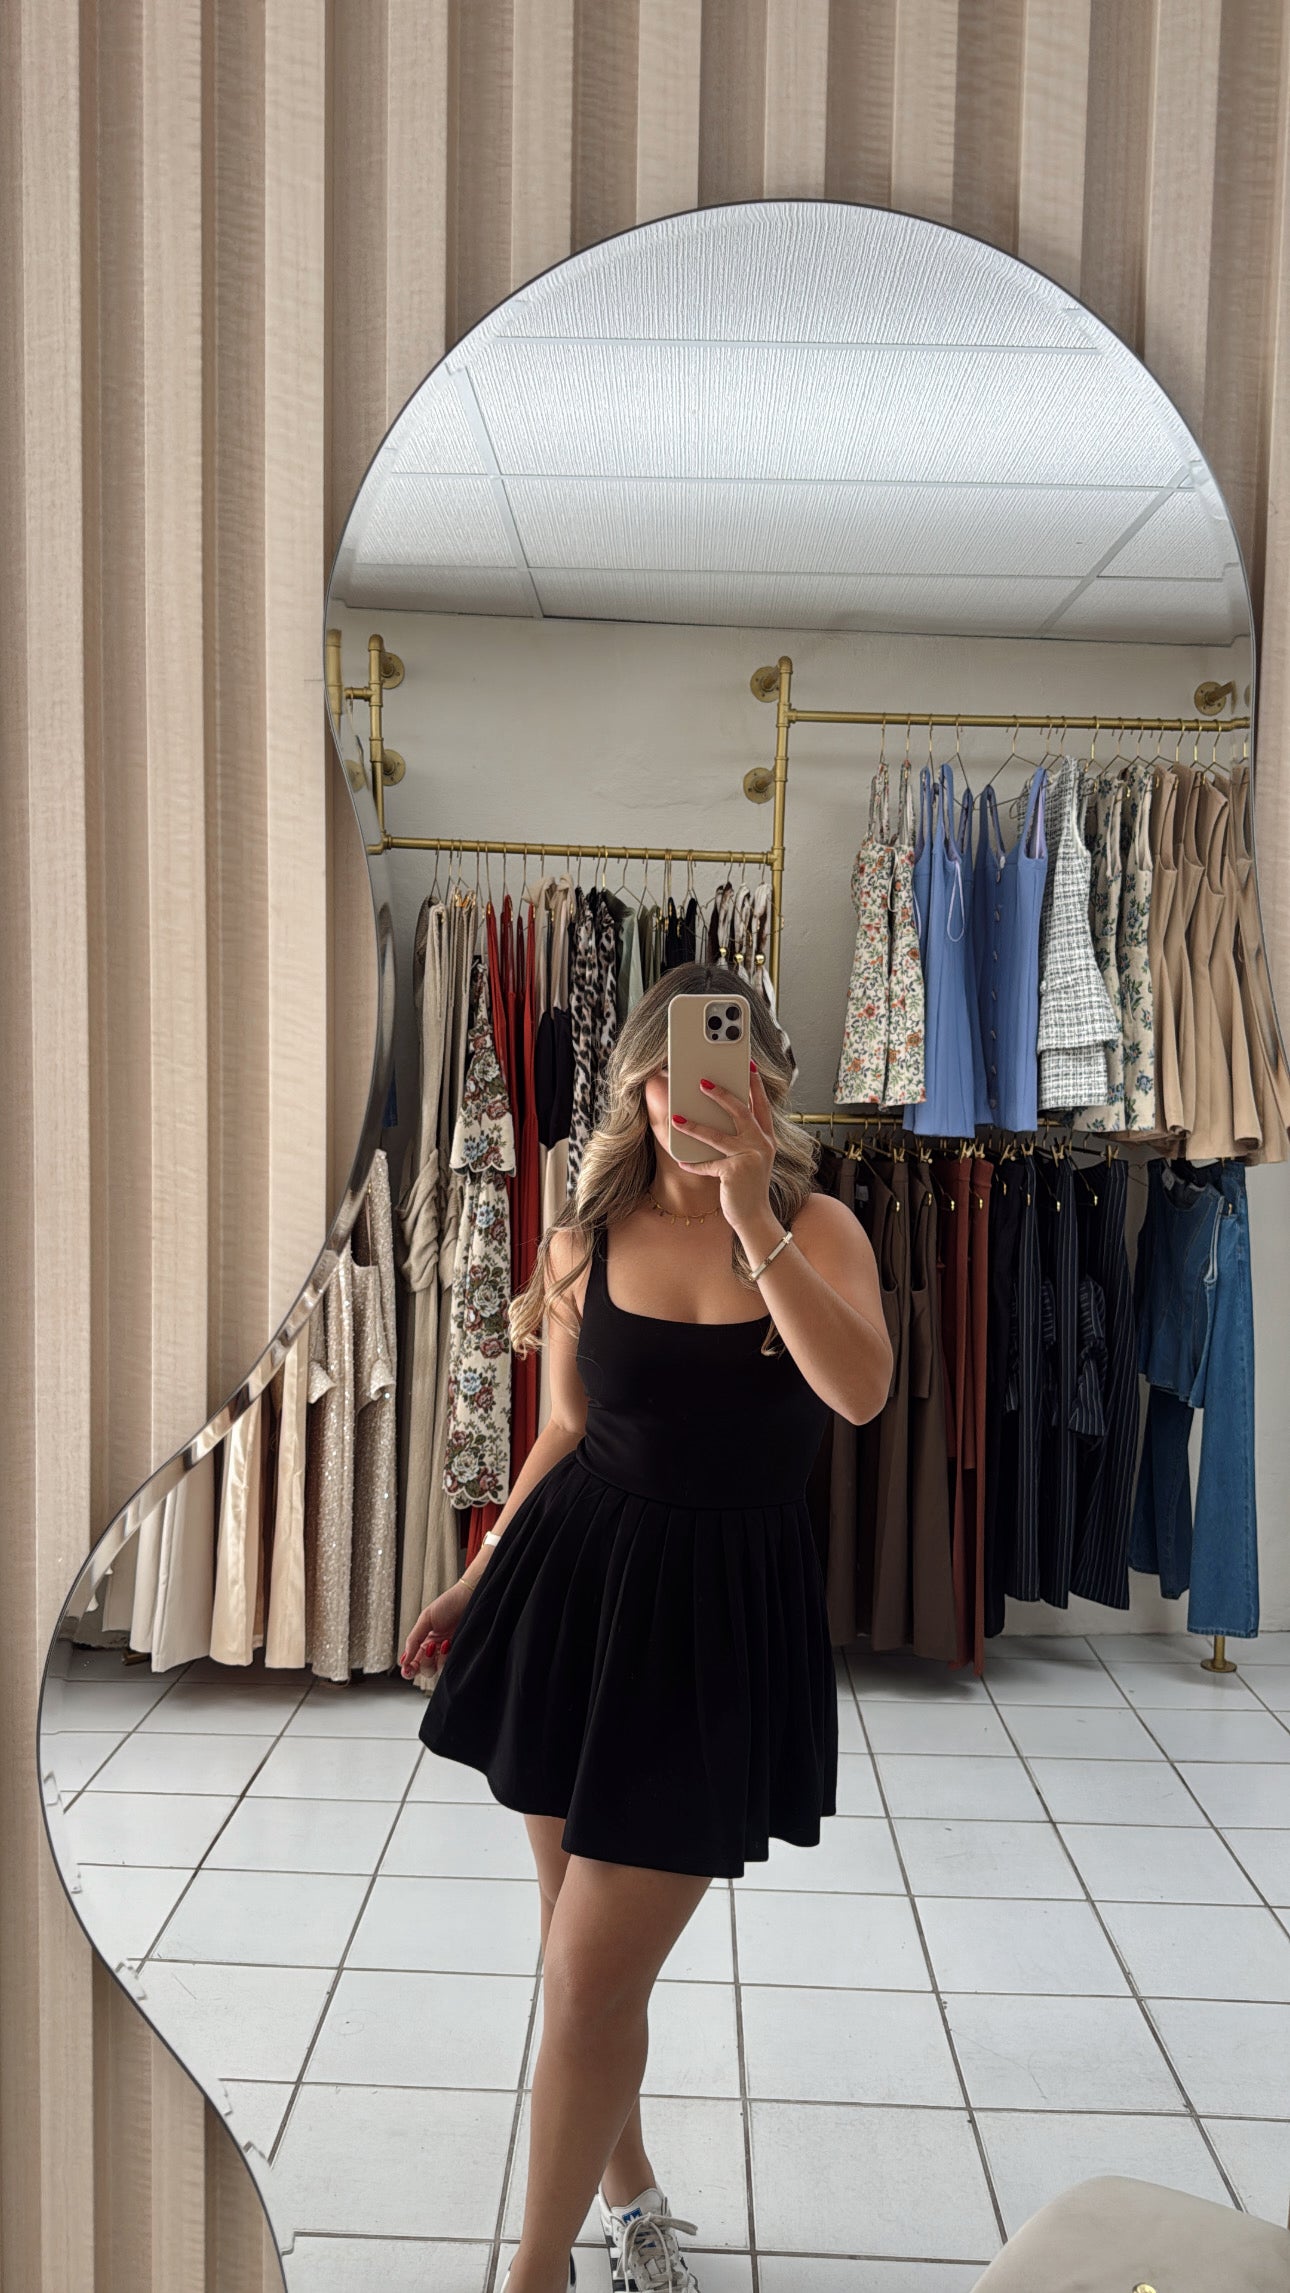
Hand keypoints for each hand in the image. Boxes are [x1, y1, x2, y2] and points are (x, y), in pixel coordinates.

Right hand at [398, 1567, 481, 1679]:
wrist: (470, 1597)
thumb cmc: (448, 1603)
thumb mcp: (426, 1619)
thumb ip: (413, 1639)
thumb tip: (404, 1659)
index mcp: (423, 1641)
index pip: (413, 1662)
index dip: (409, 1669)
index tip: (407, 1669)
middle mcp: (435, 1649)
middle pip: (424, 1669)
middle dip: (424, 1664)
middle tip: (428, 1650)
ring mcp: (447, 1652)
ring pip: (437, 1670)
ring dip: (436, 1660)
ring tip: (438, 1643)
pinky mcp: (459, 1652)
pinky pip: (450, 1664)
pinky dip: (446, 1657)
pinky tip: (447, 1643)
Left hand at [672, 1060, 776, 1234]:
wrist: (754, 1217)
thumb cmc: (747, 1185)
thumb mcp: (749, 1158)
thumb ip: (741, 1138)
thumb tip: (716, 1116)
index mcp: (766, 1138)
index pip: (761, 1105)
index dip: (755, 1085)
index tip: (748, 1065)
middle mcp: (761, 1145)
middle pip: (740, 1112)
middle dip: (721, 1094)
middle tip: (701, 1082)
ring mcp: (750, 1159)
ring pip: (718, 1136)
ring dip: (694, 1126)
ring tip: (676, 1118)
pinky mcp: (735, 1173)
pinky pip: (708, 1165)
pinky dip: (693, 1164)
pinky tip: (681, 1160)